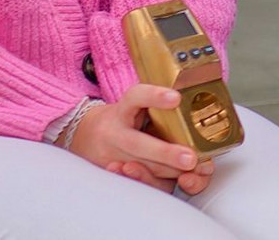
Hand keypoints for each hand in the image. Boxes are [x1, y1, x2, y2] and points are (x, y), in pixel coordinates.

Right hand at [67, 84, 214, 194]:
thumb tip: (191, 105)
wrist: (86, 135)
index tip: (176, 98)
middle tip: (190, 158)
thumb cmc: (121, 117)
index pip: (135, 97)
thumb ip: (156, 104)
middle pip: (138, 143)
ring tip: (192, 170)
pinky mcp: (113, 172)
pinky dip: (159, 181)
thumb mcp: (134, 104)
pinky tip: (177, 179)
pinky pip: (138, 181)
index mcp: (121, 109)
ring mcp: (111, 155)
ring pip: (140, 167)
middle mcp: (113, 132)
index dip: (154, 96)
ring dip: (168, 170)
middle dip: (165, 153)